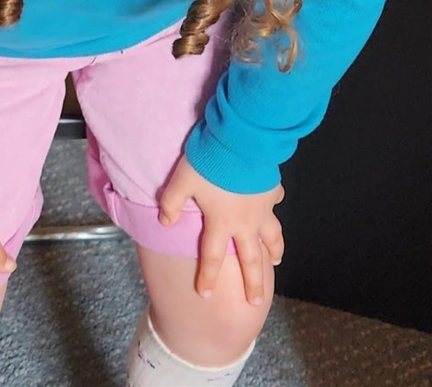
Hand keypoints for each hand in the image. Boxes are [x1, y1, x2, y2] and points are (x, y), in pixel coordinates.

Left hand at [158, 155, 283, 305]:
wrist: (242, 141)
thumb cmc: (209, 161)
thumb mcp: (182, 180)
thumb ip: (172, 203)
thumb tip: (165, 222)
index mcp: (221, 222)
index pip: (213, 257)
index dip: (208, 276)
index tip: (206, 294)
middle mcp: (245, 222)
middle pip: (250, 259)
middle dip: (252, 282)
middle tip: (255, 300)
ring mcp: (262, 207)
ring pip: (272, 236)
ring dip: (274, 250)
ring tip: (275, 261)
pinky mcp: (272, 189)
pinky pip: (275, 203)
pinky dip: (274, 209)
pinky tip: (275, 208)